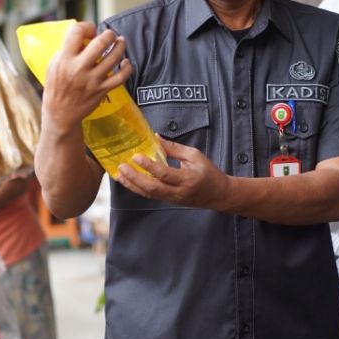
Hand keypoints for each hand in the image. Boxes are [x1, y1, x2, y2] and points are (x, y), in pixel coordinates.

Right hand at [41, 22, 130, 133]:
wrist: (60, 113)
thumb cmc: (56, 86)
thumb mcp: (53, 64)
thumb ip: (67, 50)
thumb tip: (85, 36)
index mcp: (64, 59)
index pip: (77, 32)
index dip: (86, 26)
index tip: (90, 30)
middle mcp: (79, 68)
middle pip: (100, 43)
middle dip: (108, 34)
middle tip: (110, 34)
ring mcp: (92, 80)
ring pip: (113, 57)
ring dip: (120, 46)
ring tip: (120, 41)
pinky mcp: (102, 90)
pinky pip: (121, 77)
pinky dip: (127, 67)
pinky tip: (126, 62)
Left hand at [115, 137, 230, 209]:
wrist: (218, 194)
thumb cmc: (208, 173)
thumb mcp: (194, 155)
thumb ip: (173, 148)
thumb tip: (155, 138)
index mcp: (187, 178)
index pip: (165, 174)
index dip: (149, 166)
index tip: (136, 157)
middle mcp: (178, 191)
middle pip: (152, 187)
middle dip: (135, 178)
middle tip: (122, 166)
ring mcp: (172, 198)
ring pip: (148, 193)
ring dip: (132, 184)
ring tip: (119, 174)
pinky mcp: (168, 200)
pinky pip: (150, 195)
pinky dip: (137, 188)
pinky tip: (127, 180)